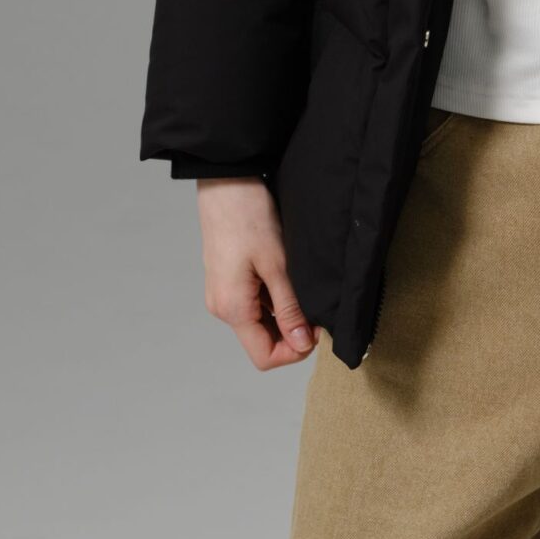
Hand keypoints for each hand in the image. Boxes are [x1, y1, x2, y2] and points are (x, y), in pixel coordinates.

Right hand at [196, 177, 319, 369]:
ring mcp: (223, 294)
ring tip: (301, 286)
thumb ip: (290, 307)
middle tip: (316, 306)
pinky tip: (286, 277)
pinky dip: (273, 299)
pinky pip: (252, 303)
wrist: (226, 182)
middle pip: (262, 342)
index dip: (295, 351)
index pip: (265, 357)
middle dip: (292, 332)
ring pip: (259, 322)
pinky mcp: (227, 280)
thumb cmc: (248, 217)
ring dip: (284, 314)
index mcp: (232, 308)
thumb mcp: (277, 265)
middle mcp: (222, 307)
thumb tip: (302, 343)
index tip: (317, 329)